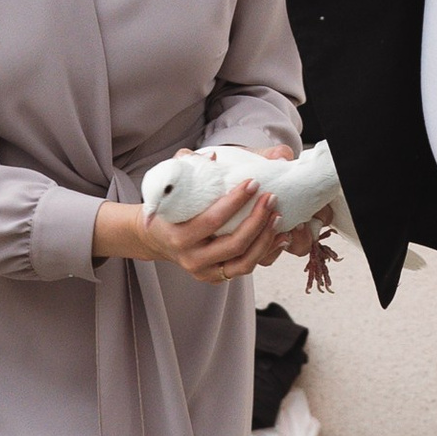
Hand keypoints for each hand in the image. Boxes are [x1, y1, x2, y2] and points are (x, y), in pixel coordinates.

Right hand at [94, 177, 284, 280]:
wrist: (156, 239)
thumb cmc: (168, 209)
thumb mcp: (169, 187)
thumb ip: (185, 167)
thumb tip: (212, 158)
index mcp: (179, 237)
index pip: (213, 220)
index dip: (236, 201)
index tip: (253, 183)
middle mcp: (192, 259)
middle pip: (234, 243)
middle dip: (257, 220)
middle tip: (271, 197)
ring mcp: (205, 272)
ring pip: (244, 262)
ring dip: (266, 238)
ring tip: (277, 216)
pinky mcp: (217, 277)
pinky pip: (246, 268)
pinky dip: (265, 252)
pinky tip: (280, 236)